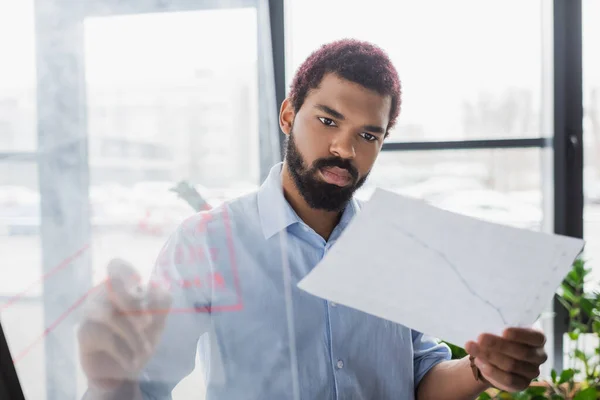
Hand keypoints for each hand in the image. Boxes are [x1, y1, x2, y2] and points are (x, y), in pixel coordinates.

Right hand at [78, 259, 171, 391]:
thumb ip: (161, 301)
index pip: (117, 266)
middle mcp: (103, 294)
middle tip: (148, 324)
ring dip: (134, 336)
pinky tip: (132, 361)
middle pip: (113, 285)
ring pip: (111, 314)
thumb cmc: (140, 338)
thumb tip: (157, 287)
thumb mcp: (158, 321)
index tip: (144, 291)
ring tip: (145, 351)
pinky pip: (105, 337)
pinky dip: (124, 351)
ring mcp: (90, 311)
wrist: (123, 371)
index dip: (129, 274)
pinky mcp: (83, 332)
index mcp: (123, 286)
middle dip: (135, 306)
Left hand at [465, 327, 547, 391]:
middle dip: (499, 345)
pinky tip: (479, 362)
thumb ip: (498, 325)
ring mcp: (532, 371)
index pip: (535, 337)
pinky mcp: (522, 384)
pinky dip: (492, 371)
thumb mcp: (500, 327)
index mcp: (538, 338)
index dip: (520, 335)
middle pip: (521, 352)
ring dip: (490, 357)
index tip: (504, 331)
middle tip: (481, 338)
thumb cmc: (499, 335)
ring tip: (473, 348)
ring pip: (512, 365)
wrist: (493, 355)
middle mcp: (539, 356)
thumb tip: (482, 323)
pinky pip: (508, 380)